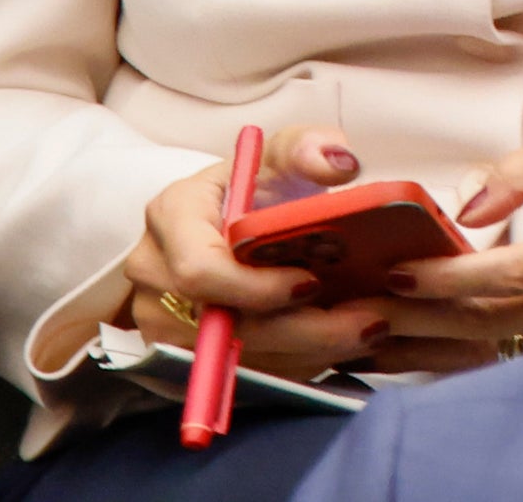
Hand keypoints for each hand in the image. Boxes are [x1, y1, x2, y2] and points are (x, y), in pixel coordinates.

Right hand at [97, 129, 377, 385]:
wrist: (222, 222)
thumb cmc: (254, 187)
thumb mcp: (279, 153)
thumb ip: (308, 147)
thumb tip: (339, 165)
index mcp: (171, 216)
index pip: (199, 269)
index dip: (255, 287)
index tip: (313, 282)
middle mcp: (154, 274)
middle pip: (218, 324)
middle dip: (299, 331)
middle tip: (368, 322)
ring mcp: (158, 319)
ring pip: (230, 358)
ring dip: (302, 354)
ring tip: (365, 334)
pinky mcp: (176, 354)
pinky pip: (232, 374)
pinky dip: (289, 365)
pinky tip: (336, 348)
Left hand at [367, 122, 522, 365]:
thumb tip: (471, 201)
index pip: (505, 274)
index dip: (443, 278)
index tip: (393, 272)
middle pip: (487, 324)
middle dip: (416, 323)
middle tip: (356, 317)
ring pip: (498, 345)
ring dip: (433, 345)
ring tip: (375, 339)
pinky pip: (522, 351)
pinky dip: (471, 351)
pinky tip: (431, 350)